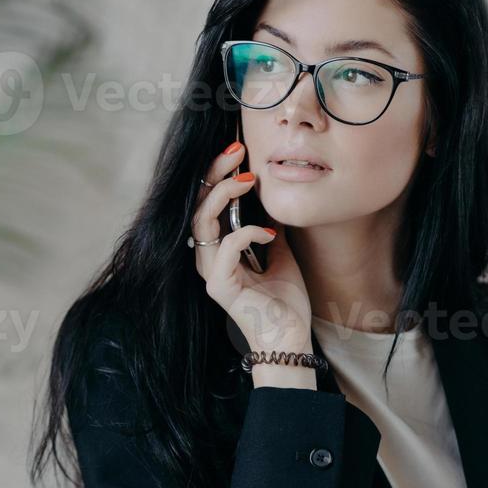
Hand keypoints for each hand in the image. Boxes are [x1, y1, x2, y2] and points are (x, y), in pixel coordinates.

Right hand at [191, 141, 311, 352]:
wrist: (289, 339)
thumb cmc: (284, 302)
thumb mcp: (280, 254)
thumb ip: (269, 228)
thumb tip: (272, 201)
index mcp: (218, 250)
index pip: (208, 203)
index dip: (219, 174)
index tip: (239, 149)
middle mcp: (208, 258)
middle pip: (198, 205)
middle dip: (215, 173)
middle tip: (237, 149)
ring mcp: (210, 272)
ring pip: (201, 221)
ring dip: (223, 194)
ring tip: (248, 179)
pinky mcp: (219, 286)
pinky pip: (226, 247)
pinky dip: (247, 233)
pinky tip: (269, 233)